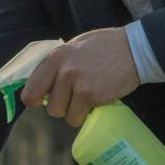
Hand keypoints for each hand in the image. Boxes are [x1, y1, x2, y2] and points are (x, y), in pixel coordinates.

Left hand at [20, 27, 140, 126]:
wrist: (134, 48)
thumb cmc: (104, 47)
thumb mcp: (73, 47)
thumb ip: (56, 65)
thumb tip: (41, 87)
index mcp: (55, 57)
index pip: (30, 90)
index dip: (35, 99)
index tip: (42, 100)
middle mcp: (64, 71)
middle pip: (50, 107)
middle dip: (61, 106)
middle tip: (74, 96)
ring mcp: (78, 84)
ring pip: (64, 114)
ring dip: (74, 111)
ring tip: (86, 96)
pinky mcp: (92, 96)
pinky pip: (79, 117)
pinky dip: (86, 113)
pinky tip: (97, 97)